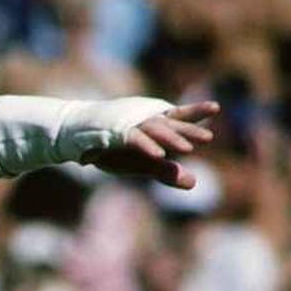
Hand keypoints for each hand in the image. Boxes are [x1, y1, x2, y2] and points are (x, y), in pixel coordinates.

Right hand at [80, 101, 219, 188]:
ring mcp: (128, 125)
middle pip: (169, 123)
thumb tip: (195, 183)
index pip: (177, 116)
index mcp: (151, 124)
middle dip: (188, 130)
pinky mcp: (113, 133)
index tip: (215, 107)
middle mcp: (142, 120)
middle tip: (209, 138)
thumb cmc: (110, 148)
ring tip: (188, 148)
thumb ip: (165, 172)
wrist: (74, 138)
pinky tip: (158, 154)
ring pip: (153, 129)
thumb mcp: (141, 164)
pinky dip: (146, 145)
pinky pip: (133, 139)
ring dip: (170, 138)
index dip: (196, 112)